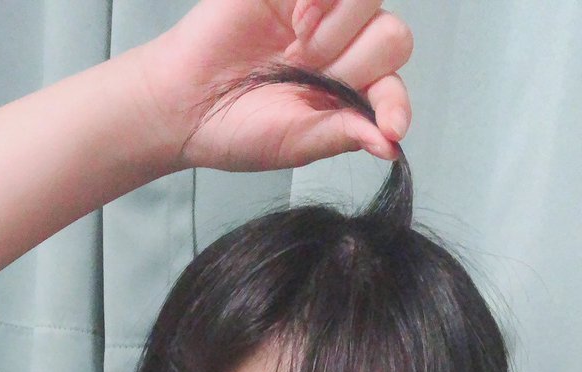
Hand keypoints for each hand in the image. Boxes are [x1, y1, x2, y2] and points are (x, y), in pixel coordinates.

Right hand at [135, 0, 413, 171]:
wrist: (185, 101)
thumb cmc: (237, 128)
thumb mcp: (296, 142)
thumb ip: (343, 135)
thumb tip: (390, 146)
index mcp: (349, 93)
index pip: (394, 89)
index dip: (397, 105)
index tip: (390, 126)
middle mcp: (342, 50)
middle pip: (393, 37)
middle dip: (358, 61)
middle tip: (312, 72)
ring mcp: (320, 12)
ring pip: (370, 0)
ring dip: (343, 25)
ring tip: (303, 41)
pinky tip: (298, 17)